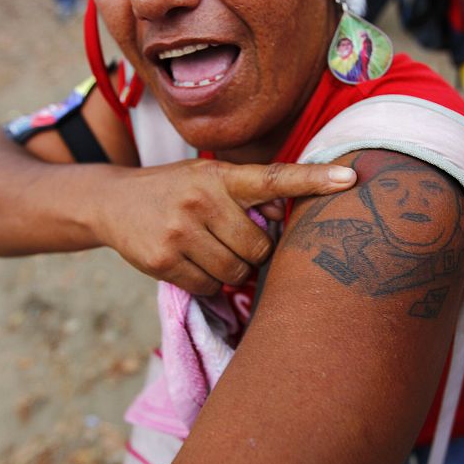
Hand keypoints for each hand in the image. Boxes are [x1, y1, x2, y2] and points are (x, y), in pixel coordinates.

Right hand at [93, 159, 356, 293]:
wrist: (112, 202)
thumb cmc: (175, 190)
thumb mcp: (208, 178)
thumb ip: (247, 194)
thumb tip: (280, 216)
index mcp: (220, 176)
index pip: (274, 177)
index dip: (314, 179)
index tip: (351, 179)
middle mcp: (202, 200)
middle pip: (260, 247)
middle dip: (253, 250)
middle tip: (231, 238)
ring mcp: (180, 231)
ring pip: (236, 271)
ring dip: (231, 268)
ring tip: (208, 247)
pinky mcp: (163, 261)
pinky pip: (210, 287)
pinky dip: (208, 282)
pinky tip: (190, 261)